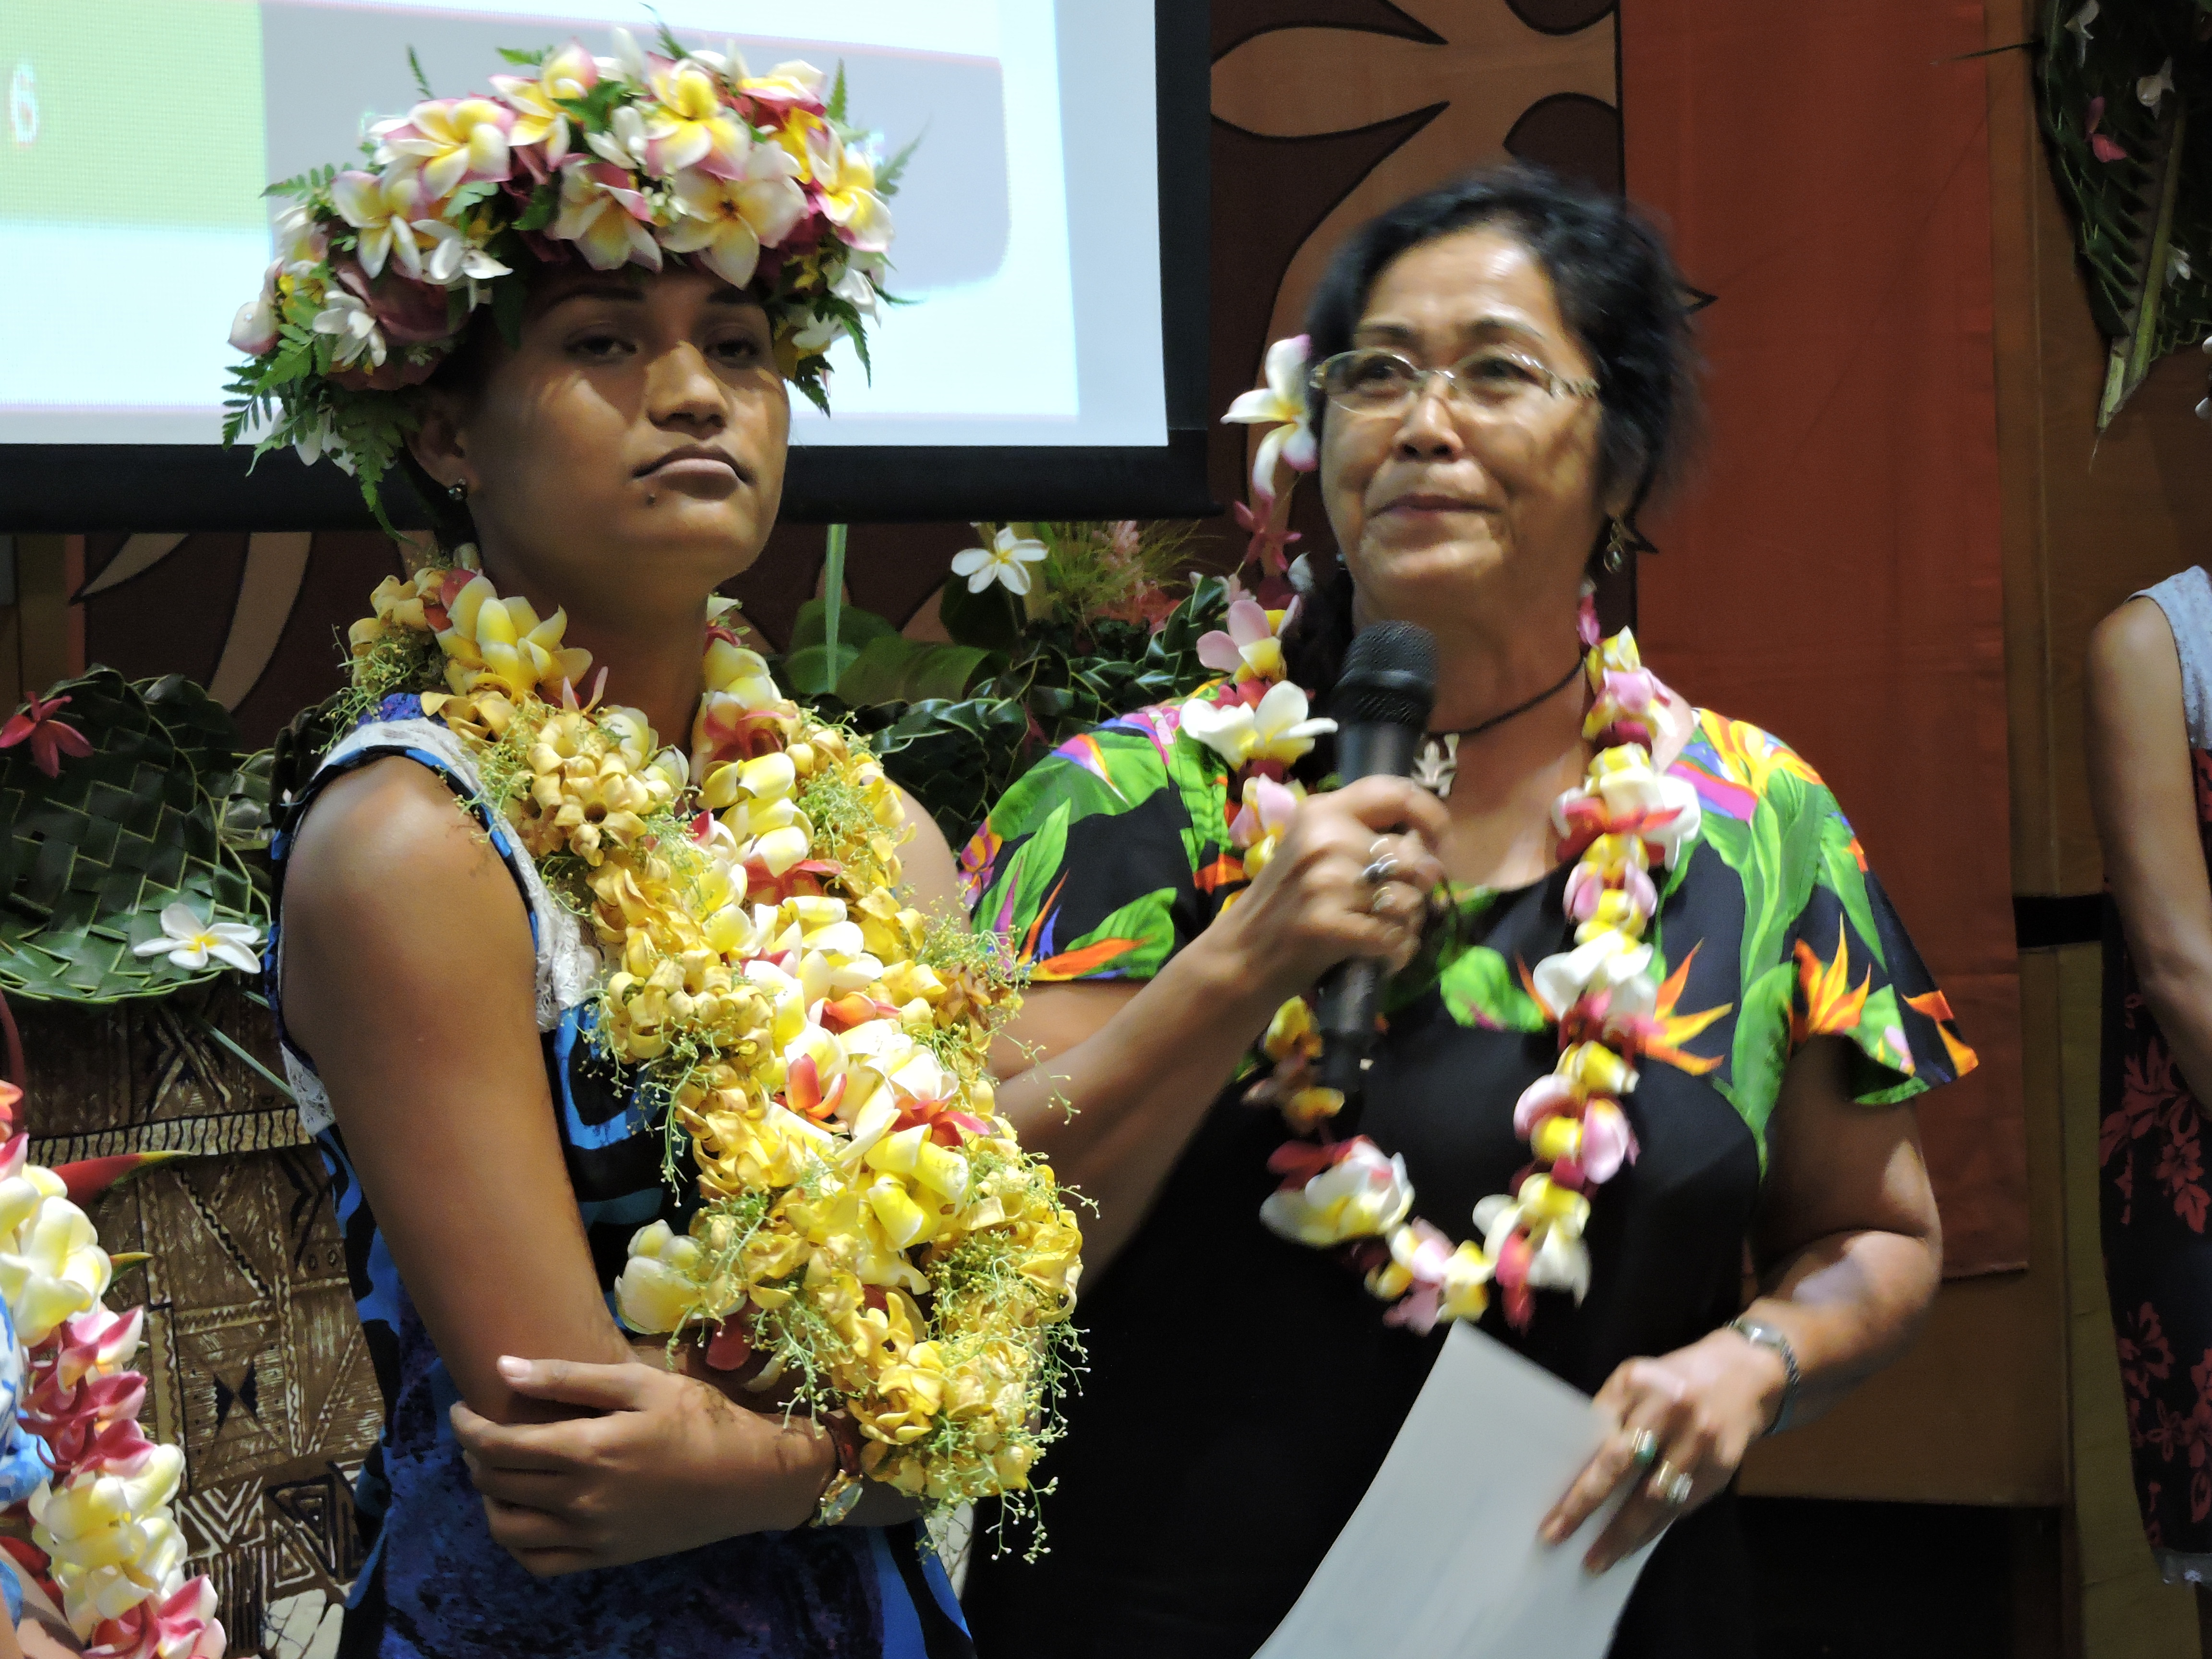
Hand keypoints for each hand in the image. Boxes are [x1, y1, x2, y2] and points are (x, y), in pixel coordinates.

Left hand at [449, 1353, 835, 1575]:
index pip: (496, 1446)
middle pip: (495, 1483)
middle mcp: (581, 1500)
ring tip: (498, 1472)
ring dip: (489, 1499)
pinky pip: (539, 1562)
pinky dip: (517, 1541)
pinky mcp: (605, 1557)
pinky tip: (525, 1514)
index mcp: (587, 1451)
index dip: (466, 1426)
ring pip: (507, 1529)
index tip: (462, 1408)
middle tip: (481, 1431)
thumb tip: (502, 1368)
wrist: (751, 1478)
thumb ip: (569, 1377)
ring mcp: (591, 1536)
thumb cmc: (699, 1419)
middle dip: (473, 1454)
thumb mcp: (639, 1383)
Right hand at [1216, 775, 1448, 1002]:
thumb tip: (1427, 847)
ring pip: (1410, 902)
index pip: (1398, 793)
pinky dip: (1398, 953)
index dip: (1434, 818)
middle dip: (1421, 889)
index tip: (1440, 846)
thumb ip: (1361, 836)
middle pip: (1413, 858)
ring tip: (1386, 933)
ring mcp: (1326, 882)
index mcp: (1322, 811)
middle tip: (1402, 906)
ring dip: (1409, 925)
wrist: (1242, 954)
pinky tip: (1383, 956)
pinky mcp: (1330, 925)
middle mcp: (1325, 838)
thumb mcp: (1312, 850)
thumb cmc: (1284, 902)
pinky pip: (1396, 938)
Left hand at [1538, 1329, 1786, 1572]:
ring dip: (1626, 1534)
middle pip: (1628, 1471)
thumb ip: (1609, 1415)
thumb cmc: (1674, 1380)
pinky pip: (1682, 1505)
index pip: (1606, 1444)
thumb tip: (1578, 1465)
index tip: (1554, 1516)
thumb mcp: (1635, 1381)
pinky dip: (1655, 1526)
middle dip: (1591, 1509)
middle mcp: (1674, 1412)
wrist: (1747, 1376)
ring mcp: (1702, 1442)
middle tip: (1560, 1538)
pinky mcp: (1722, 1468)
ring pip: (1658, 1500)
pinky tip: (1633, 1542)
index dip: (1581, 1485)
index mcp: (1643, 1387)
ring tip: (1599, 1558)